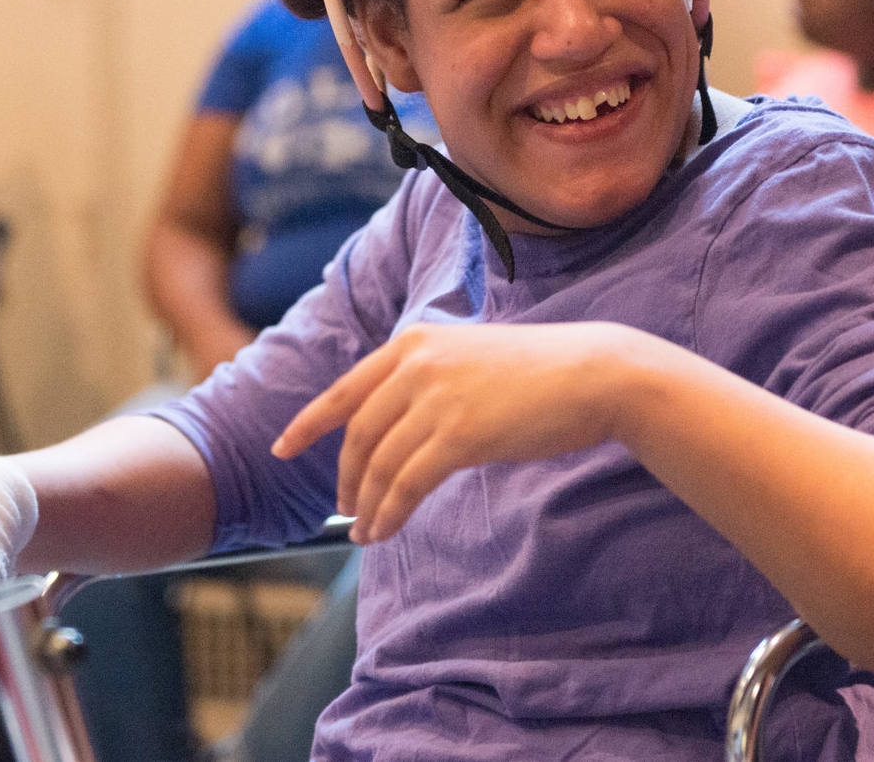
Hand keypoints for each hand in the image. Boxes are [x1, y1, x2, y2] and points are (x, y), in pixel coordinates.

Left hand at [273, 321, 645, 542]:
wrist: (590, 373)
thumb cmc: (538, 371)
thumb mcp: (468, 358)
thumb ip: (427, 380)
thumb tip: (395, 428)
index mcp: (415, 342)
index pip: (345, 389)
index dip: (309, 423)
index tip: (283, 448)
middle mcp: (416, 364)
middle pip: (358, 434)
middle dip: (345, 476)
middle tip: (343, 507)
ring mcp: (436, 398)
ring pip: (378, 464)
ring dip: (365, 504)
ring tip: (364, 531)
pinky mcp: (459, 435)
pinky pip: (406, 485)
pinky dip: (388, 513)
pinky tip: (384, 530)